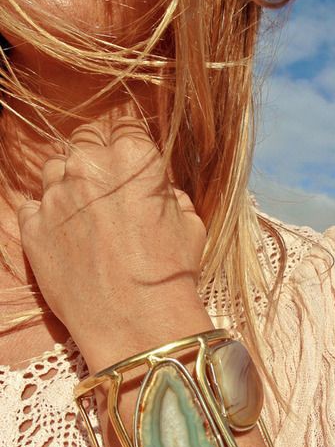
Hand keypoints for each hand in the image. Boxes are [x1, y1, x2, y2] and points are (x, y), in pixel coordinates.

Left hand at [16, 116, 210, 368]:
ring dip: (70, 181)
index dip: (130, 141)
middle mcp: (88, 167)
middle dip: (98, 157)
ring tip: (87, 212)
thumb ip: (169, 194)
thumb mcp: (190, 224)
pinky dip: (46, 214)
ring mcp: (55, 197)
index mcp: (133, 157)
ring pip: (55, 168)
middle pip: (85, 140)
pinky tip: (67, 234)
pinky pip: (33, 205)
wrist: (137, 322)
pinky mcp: (32, 228)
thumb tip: (158, 191)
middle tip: (110, 188)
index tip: (131, 158)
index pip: (125, 124)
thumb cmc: (170, 273)